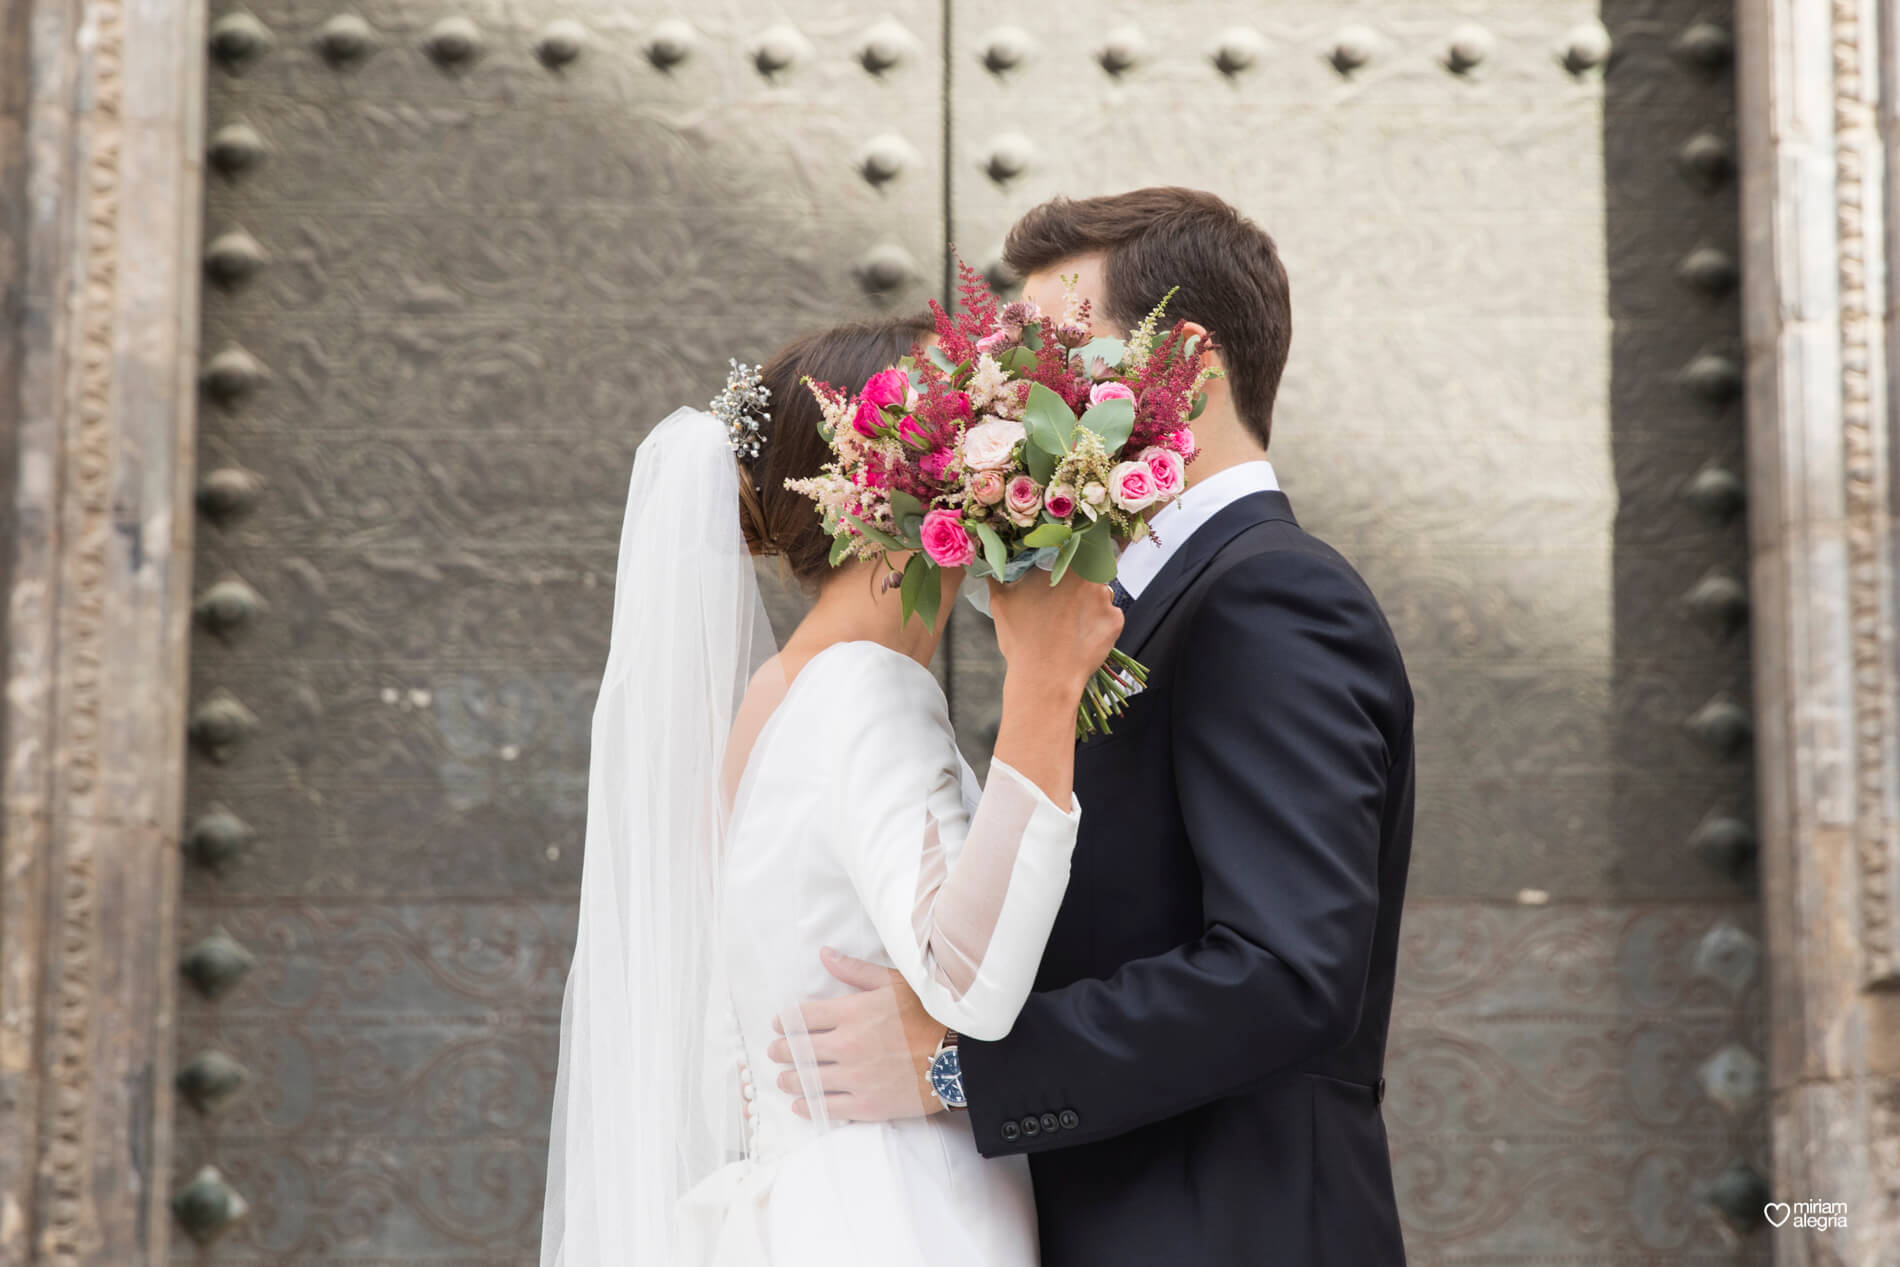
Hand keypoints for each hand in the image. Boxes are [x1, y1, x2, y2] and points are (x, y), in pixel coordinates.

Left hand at [765, 948, 945, 1121]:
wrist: (958, 1056)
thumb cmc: (929, 1015)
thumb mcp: (893, 983)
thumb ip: (855, 971)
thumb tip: (825, 955)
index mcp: (852, 1012)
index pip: (803, 1017)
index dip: (785, 1021)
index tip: (778, 1025)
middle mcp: (848, 1044)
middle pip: (798, 1049)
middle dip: (780, 1050)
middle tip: (775, 1051)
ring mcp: (856, 1077)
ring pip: (807, 1080)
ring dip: (789, 1078)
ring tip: (784, 1078)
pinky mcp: (867, 1104)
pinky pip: (826, 1107)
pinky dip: (808, 1105)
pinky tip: (801, 1103)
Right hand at [988, 568, 1122, 696]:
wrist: (1045, 677)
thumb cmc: (1021, 639)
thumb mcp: (1000, 601)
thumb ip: (999, 574)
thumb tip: (993, 560)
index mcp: (1059, 564)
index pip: (1069, 548)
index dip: (1066, 558)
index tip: (1059, 571)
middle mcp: (1086, 575)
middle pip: (1088, 568)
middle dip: (1078, 580)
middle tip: (1063, 602)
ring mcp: (1104, 598)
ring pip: (1099, 592)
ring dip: (1089, 602)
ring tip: (1070, 624)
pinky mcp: (1116, 620)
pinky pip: (1109, 616)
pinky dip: (1099, 623)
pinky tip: (1082, 637)